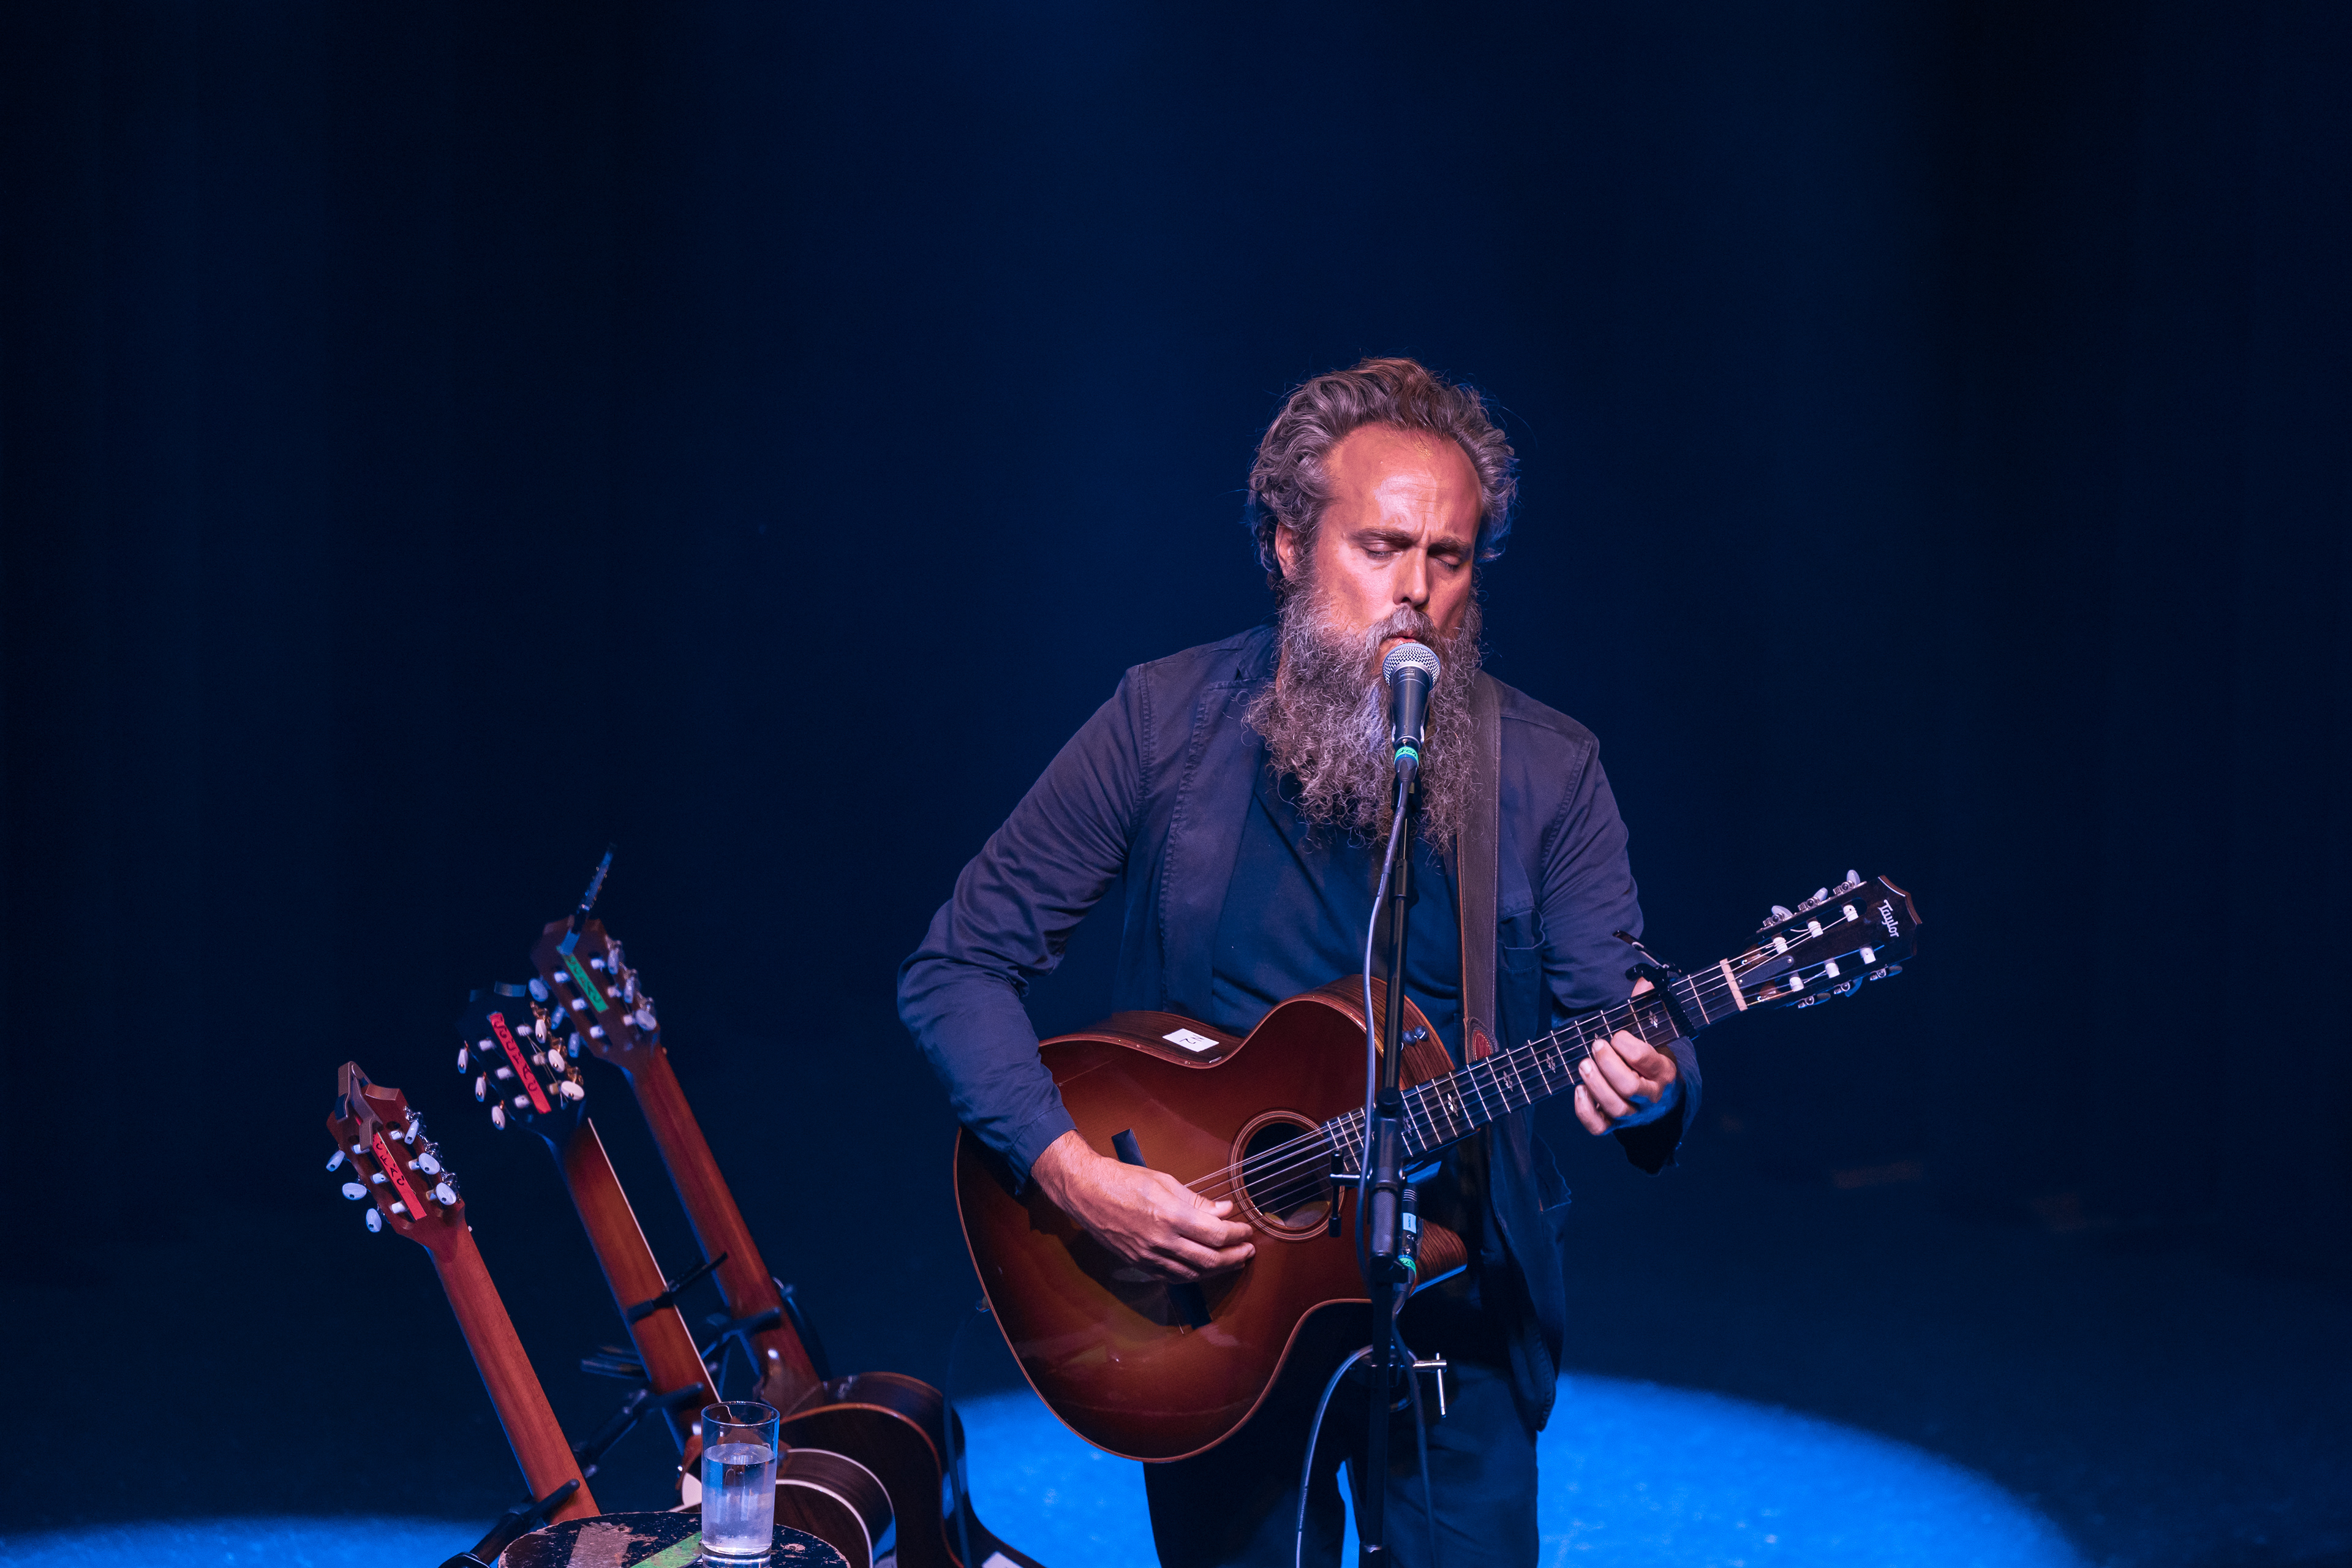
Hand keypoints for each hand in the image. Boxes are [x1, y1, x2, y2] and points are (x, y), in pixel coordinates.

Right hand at [1030, 1130, 1256, 1282]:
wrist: (1087, 1192)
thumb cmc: (1124, 1180)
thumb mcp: (1165, 1181)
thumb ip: (1197, 1201)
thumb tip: (1224, 1210)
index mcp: (1171, 1216)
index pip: (1216, 1234)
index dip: (1237, 1234)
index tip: (1247, 1229)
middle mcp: (1162, 1241)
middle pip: (1210, 1260)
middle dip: (1235, 1257)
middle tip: (1248, 1250)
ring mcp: (1150, 1256)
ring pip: (1194, 1273)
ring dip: (1218, 1269)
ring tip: (1232, 1261)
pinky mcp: (1140, 1263)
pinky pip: (1173, 1277)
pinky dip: (1193, 1275)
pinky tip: (1203, 1268)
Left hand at [1572, 978, 1681, 1135]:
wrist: (1662, 1100)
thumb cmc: (1652, 1062)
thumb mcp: (1654, 1037)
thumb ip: (1646, 1010)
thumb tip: (1643, 979)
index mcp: (1663, 1071)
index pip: (1646, 1060)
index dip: (1628, 1046)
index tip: (1617, 1035)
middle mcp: (1651, 1097)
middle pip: (1629, 1087)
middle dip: (1608, 1065)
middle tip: (1596, 1045)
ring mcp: (1633, 1114)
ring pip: (1615, 1107)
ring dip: (1595, 1085)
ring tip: (1583, 1065)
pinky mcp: (1615, 1126)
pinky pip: (1599, 1127)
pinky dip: (1585, 1111)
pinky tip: (1579, 1090)